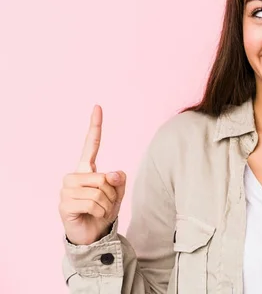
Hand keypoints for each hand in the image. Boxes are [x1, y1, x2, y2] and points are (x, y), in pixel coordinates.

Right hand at [58, 105, 126, 244]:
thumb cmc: (103, 210)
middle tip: (106, 203)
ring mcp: (66, 190)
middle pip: (104, 178)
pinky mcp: (64, 205)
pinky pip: (93, 204)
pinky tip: (92, 216)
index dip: (95, 126)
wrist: (93, 234)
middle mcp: (74, 176)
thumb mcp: (118, 193)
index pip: (91, 145)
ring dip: (107, 204)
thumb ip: (119, 180)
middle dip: (112, 194)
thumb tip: (112, 173)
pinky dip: (100, 212)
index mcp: (87, 169)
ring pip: (100, 192)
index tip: (98, 106)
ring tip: (99, 210)